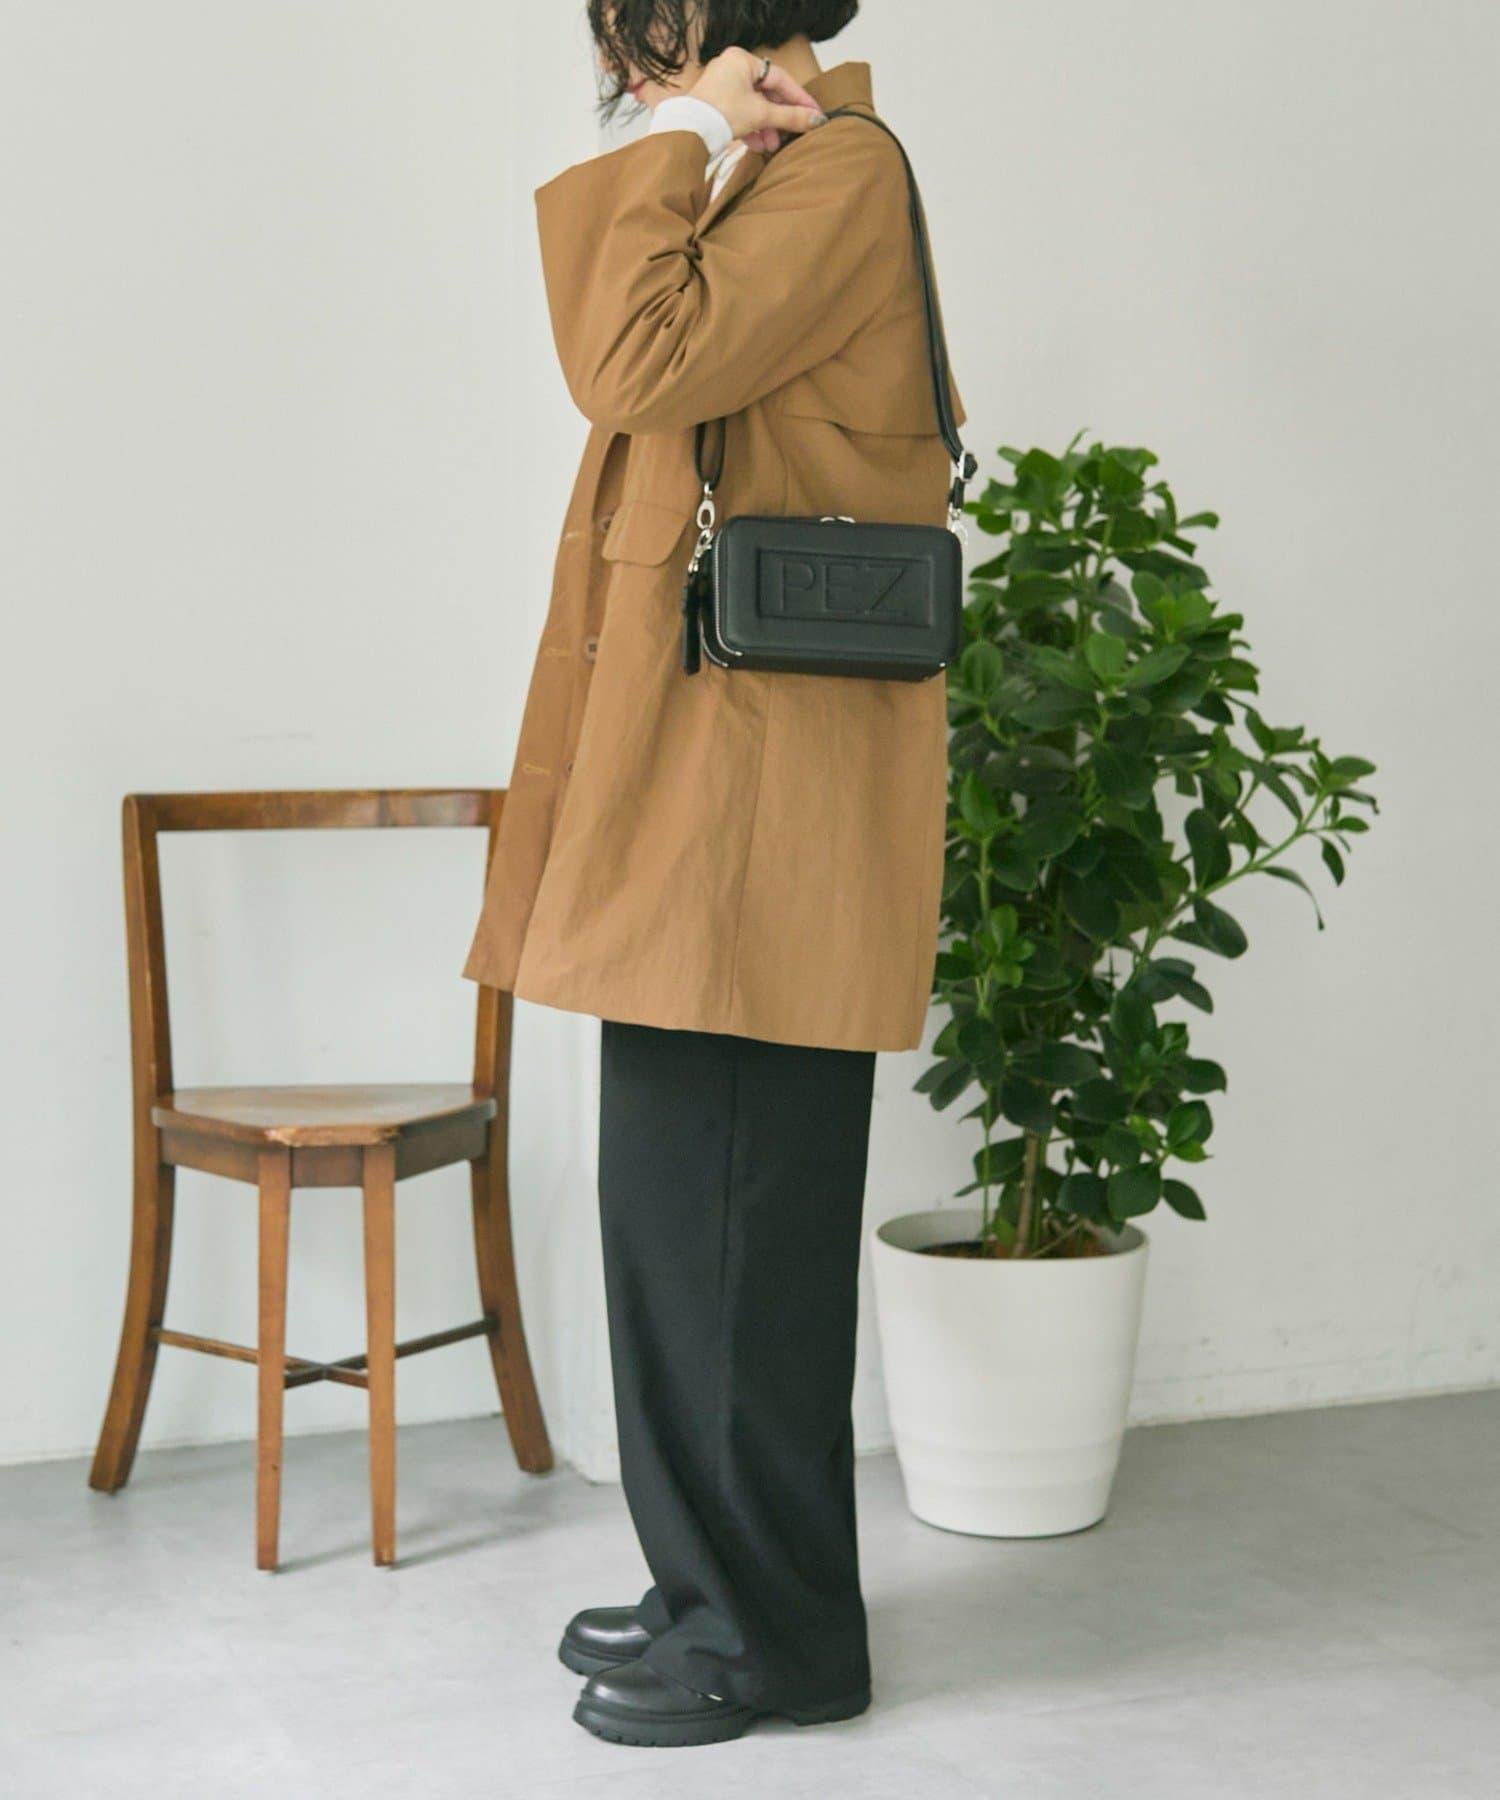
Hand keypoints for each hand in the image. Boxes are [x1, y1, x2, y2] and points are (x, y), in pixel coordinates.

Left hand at [689, 47, 825, 153]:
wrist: (688, 132)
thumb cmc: (722, 113)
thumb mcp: (762, 114)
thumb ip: (791, 116)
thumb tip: (816, 120)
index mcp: (743, 60)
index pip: (779, 78)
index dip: (798, 98)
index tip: (813, 113)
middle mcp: (731, 68)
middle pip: (765, 94)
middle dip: (778, 118)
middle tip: (792, 134)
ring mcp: (721, 86)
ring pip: (753, 106)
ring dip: (765, 127)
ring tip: (772, 145)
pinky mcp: (714, 104)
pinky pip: (739, 113)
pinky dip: (750, 129)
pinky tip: (757, 145)